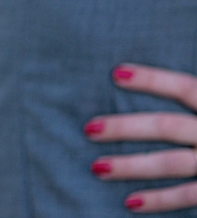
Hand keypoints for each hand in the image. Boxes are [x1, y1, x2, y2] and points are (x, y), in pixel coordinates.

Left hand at [86, 64, 196, 212]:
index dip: (152, 80)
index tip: (115, 73)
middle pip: (168, 127)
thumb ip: (196, 92)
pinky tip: (129, 202)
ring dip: (132, 167)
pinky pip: (189, 196)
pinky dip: (159, 201)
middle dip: (127, 128)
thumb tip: (152, 75)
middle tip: (89, 128)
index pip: (186, 88)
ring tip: (96, 167)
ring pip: (171, 164)